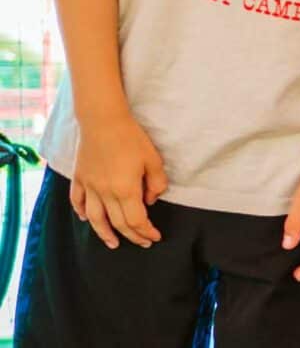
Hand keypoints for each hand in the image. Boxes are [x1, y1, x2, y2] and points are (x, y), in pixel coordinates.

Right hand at [68, 111, 165, 248]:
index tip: (155, 237)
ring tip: (112, 243)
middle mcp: (105, 193)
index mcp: (125, 190)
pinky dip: (81, 212)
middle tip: (142, 242)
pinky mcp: (79, 178)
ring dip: (104, 233)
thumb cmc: (132, 139)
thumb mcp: (154, 160)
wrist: (103, 121)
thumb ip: (156, 183)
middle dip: (132, 236)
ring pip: (94, 218)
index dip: (146, 232)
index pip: (136, 220)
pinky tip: (85, 219)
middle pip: (118, 223)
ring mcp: (89, 186)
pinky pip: (77, 200)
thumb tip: (150, 201)